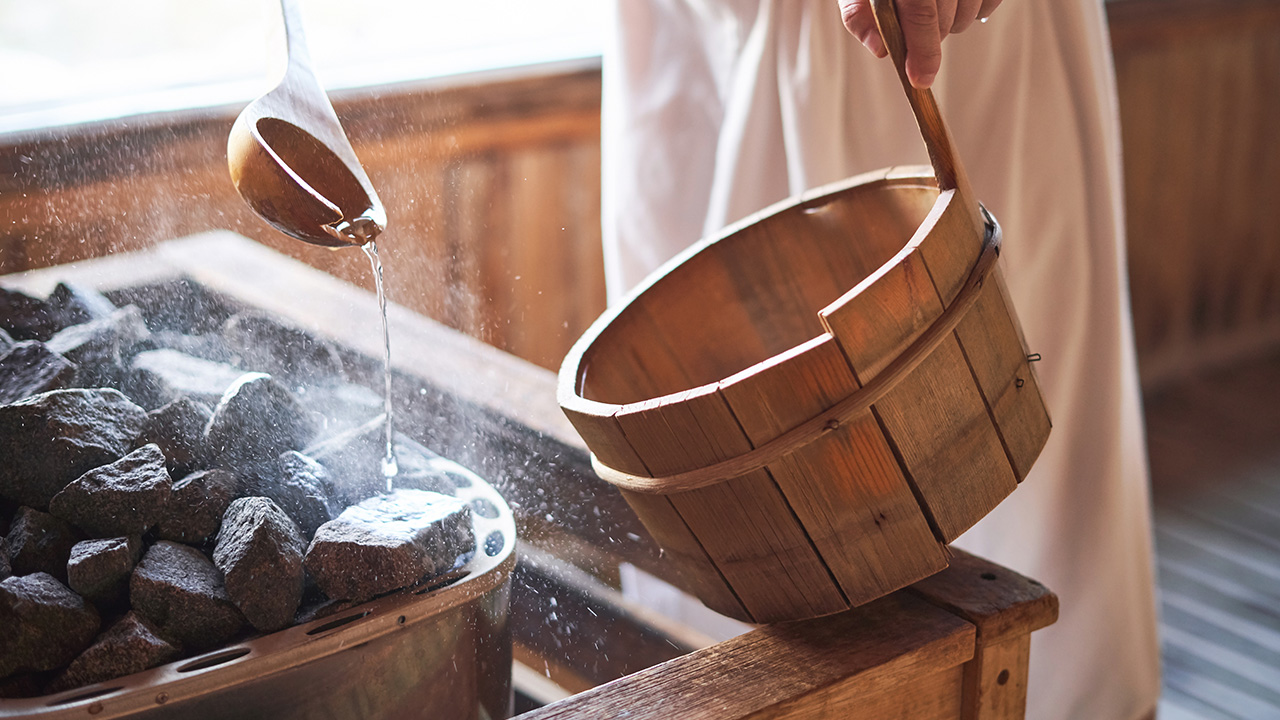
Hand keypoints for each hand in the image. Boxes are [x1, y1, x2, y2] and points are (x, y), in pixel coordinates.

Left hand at [838, 0, 1003, 88]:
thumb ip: (858, 14)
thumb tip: (880, 50)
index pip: (922, 15)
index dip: (922, 51)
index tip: (920, 78)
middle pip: (946, 20)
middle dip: (927, 39)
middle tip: (912, 29)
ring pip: (968, 16)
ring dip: (950, 23)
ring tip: (932, 7)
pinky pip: (989, 4)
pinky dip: (972, 10)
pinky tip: (953, 1)